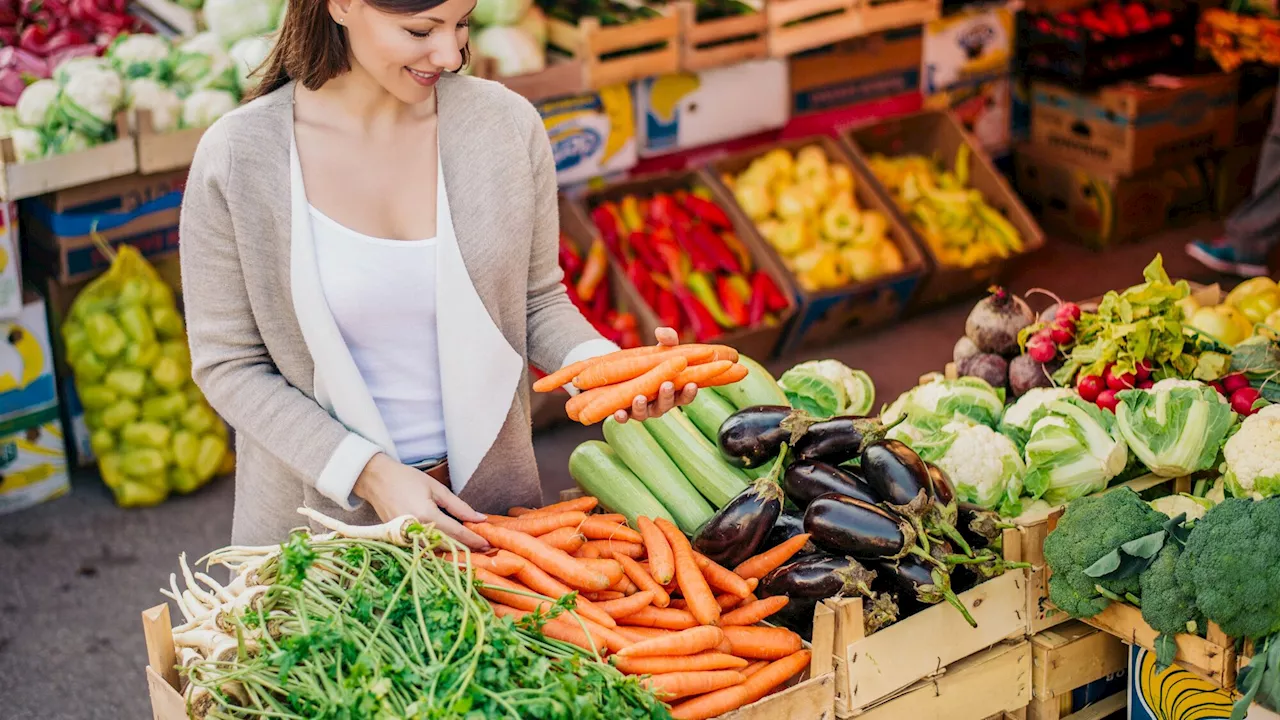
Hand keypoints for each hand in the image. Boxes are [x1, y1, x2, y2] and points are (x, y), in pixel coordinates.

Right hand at [353, 454, 489, 549]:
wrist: (376, 480)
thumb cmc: (407, 480)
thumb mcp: (437, 489)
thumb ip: (459, 506)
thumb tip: (480, 518)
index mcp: (426, 516)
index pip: (457, 533)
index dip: (474, 540)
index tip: (488, 544)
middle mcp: (415, 531)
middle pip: (447, 546)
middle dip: (467, 548)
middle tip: (484, 548)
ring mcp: (405, 538)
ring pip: (435, 551)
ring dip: (453, 551)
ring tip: (471, 548)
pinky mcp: (399, 541)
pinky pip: (423, 548)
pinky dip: (438, 549)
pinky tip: (450, 545)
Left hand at [613, 327, 698, 422]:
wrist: (625, 368)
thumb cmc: (651, 360)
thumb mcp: (661, 348)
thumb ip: (667, 340)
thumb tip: (661, 332)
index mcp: (673, 391)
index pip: (685, 395)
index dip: (689, 392)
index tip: (691, 384)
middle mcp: (659, 404)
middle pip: (665, 405)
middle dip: (666, 396)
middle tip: (666, 385)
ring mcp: (642, 410)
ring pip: (644, 414)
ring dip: (642, 407)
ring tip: (639, 397)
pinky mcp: (625, 412)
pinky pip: (624, 417)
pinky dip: (621, 416)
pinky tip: (618, 412)